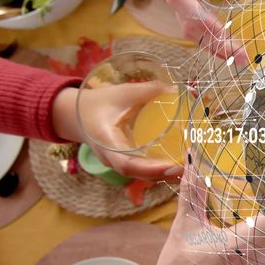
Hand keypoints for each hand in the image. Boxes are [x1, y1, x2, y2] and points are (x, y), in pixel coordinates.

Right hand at [52, 85, 182, 180]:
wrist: (76, 113)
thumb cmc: (99, 102)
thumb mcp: (122, 93)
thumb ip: (148, 90)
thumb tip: (175, 90)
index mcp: (106, 141)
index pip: (126, 164)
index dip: (150, 168)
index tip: (172, 166)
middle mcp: (110, 157)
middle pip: (137, 174)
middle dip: (162, 173)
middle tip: (188, 166)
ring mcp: (115, 162)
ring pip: (140, 175)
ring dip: (163, 173)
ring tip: (187, 166)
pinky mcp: (122, 161)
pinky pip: (140, 170)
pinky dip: (158, 169)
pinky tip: (176, 163)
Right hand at [127, 0, 264, 61]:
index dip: (197, 15)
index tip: (219, 30)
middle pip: (185, 21)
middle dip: (211, 41)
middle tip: (240, 56)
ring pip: (187, 26)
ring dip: (210, 43)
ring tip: (237, 56)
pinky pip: (192, 21)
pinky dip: (208, 34)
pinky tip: (227, 43)